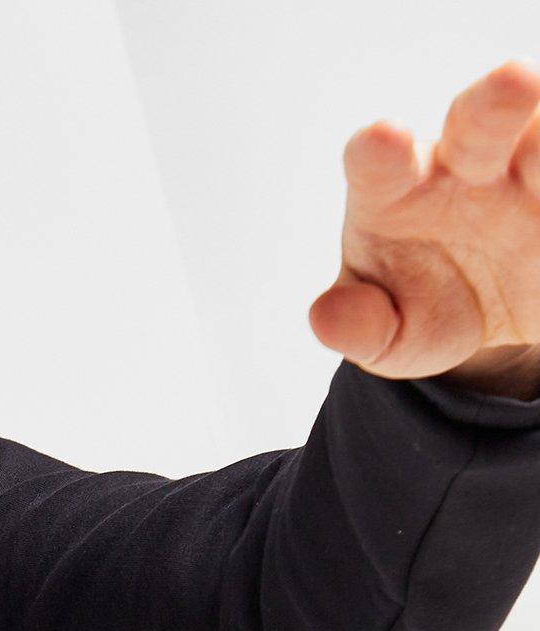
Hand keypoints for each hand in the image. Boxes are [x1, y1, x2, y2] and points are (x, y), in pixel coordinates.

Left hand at [310, 58, 539, 393]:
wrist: (488, 319)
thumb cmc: (421, 308)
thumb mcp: (389, 335)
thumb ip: (360, 326)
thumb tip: (325, 319)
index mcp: (394, 191)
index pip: (379, 162)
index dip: (379, 149)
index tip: (385, 140)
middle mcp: (462, 165)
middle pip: (476, 122)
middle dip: (494, 102)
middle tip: (514, 81)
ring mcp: (522, 169)